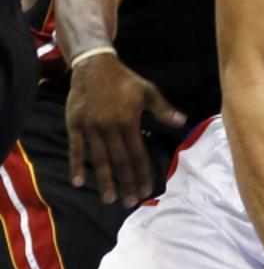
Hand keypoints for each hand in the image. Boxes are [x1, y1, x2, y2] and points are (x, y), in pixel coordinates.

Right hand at [65, 53, 185, 205]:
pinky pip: (76, 148)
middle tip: (130, 202)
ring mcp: (91, 127)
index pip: (138, 154)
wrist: (94, 66)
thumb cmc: (124, 81)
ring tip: (108, 199)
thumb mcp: (148, 91)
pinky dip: (76, 165)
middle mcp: (110, 128)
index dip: (142, 173)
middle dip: (126, 183)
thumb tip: (182, 122)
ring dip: (104, 180)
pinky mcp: (75, 125)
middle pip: (120, 161)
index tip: (147, 190)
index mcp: (129, 122)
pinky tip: (77, 182)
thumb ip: (163, 109)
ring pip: (99, 159)